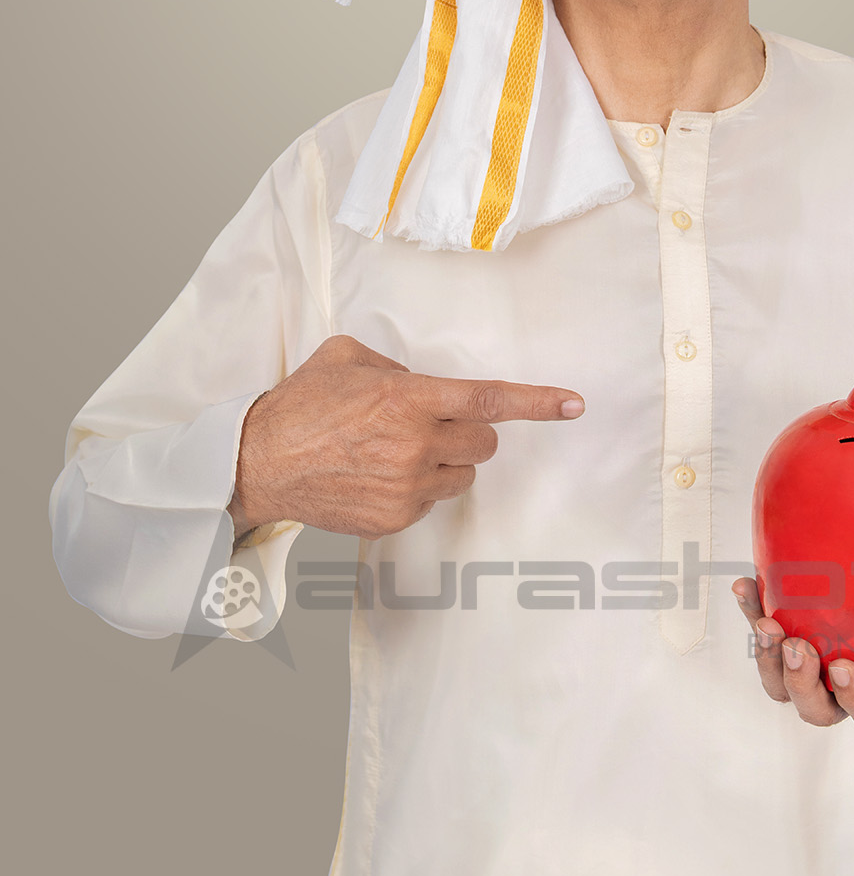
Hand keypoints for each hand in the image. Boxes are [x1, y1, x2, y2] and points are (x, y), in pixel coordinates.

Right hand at [228, 334, 584, 540]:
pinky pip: (431, 501)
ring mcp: (407, 486)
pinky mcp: (395, 518)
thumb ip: (396, 366)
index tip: (574, 404)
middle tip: (433, 427)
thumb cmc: (300, 406)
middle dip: (470, 433)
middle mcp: (415, 443)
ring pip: (462, 476)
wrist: (258, 462)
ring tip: (395, 453)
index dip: (539, 403)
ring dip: (444, 463)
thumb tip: (423, 383)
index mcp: (409, 398)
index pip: (490, 400)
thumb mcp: (347, 358)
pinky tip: (376, 477)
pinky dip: (416, 489)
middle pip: (484, 444)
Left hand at [731, 569, 853, 728]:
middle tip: (796, 646)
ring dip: (766, 659)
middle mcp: (844, 682)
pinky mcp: (787, 633)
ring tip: (766, 623)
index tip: (843, 667)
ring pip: (780, 684)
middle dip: (800, 684)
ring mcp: (813, 662)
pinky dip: (751, 612)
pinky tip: (744, 585)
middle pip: (816, 708)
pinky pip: (763, 634)